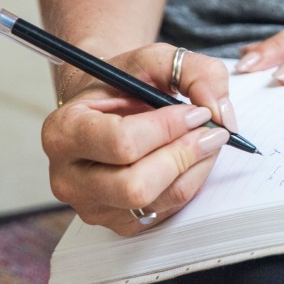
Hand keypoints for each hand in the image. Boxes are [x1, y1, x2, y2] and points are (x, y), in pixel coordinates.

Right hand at [41, 43, 237, 235]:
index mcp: (63, 131)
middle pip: (135, 184)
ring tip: (207, 140)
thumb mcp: (156, 60)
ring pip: (155, 201)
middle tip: (212, 131)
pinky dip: (189, 184)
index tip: (198, 112)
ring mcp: (91, 206)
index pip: (121, 142)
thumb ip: (195, 72)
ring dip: (194, 169)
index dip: (168, 129)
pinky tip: (191, 159)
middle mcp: (68, 176)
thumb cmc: (125, 84)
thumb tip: (220, 112)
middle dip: (184, 155)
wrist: (106, 108)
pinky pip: (164, 212)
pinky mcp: (118, 223)